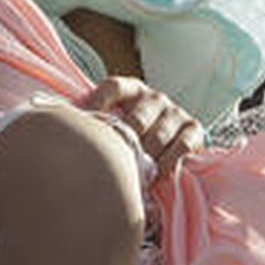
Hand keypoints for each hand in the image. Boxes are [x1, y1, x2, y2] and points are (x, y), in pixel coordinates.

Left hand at [81, 76, 204, 175]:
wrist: (164, 151)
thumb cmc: (129, 140)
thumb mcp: (111, 126)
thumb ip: (95, 125)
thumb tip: (70, 126)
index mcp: (130, 89)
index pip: (113, 87)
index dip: (98, 103)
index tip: (86, 122)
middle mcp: (154, 97)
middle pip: (136, 120)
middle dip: (126, 145)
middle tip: (114, 165)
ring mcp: (175, 112)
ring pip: (158, 137)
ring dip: (145, 159)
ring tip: (133, 176)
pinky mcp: (194, 129)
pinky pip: (182, 147)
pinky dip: (168, 164)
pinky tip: (156, 176)